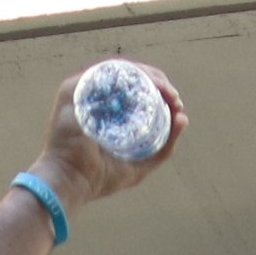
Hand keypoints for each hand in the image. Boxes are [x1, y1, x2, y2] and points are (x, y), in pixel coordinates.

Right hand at [31, 62, 181, 212]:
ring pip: (119, 70)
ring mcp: (82, 91)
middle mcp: (93, 97)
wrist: (71, 184)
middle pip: (130, 76)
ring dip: (146, 74)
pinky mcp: (72, 90)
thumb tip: (184, 118)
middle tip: (173, 96)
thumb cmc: (99, 178)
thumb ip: (163, 147)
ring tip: (164, 90)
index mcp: (106, 110)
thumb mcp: (140, 164)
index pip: (136, 90)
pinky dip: (125, 73)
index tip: (175, 102)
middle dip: (157, 80)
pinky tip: (144, 83)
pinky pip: (102, 72)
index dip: (159, 90)